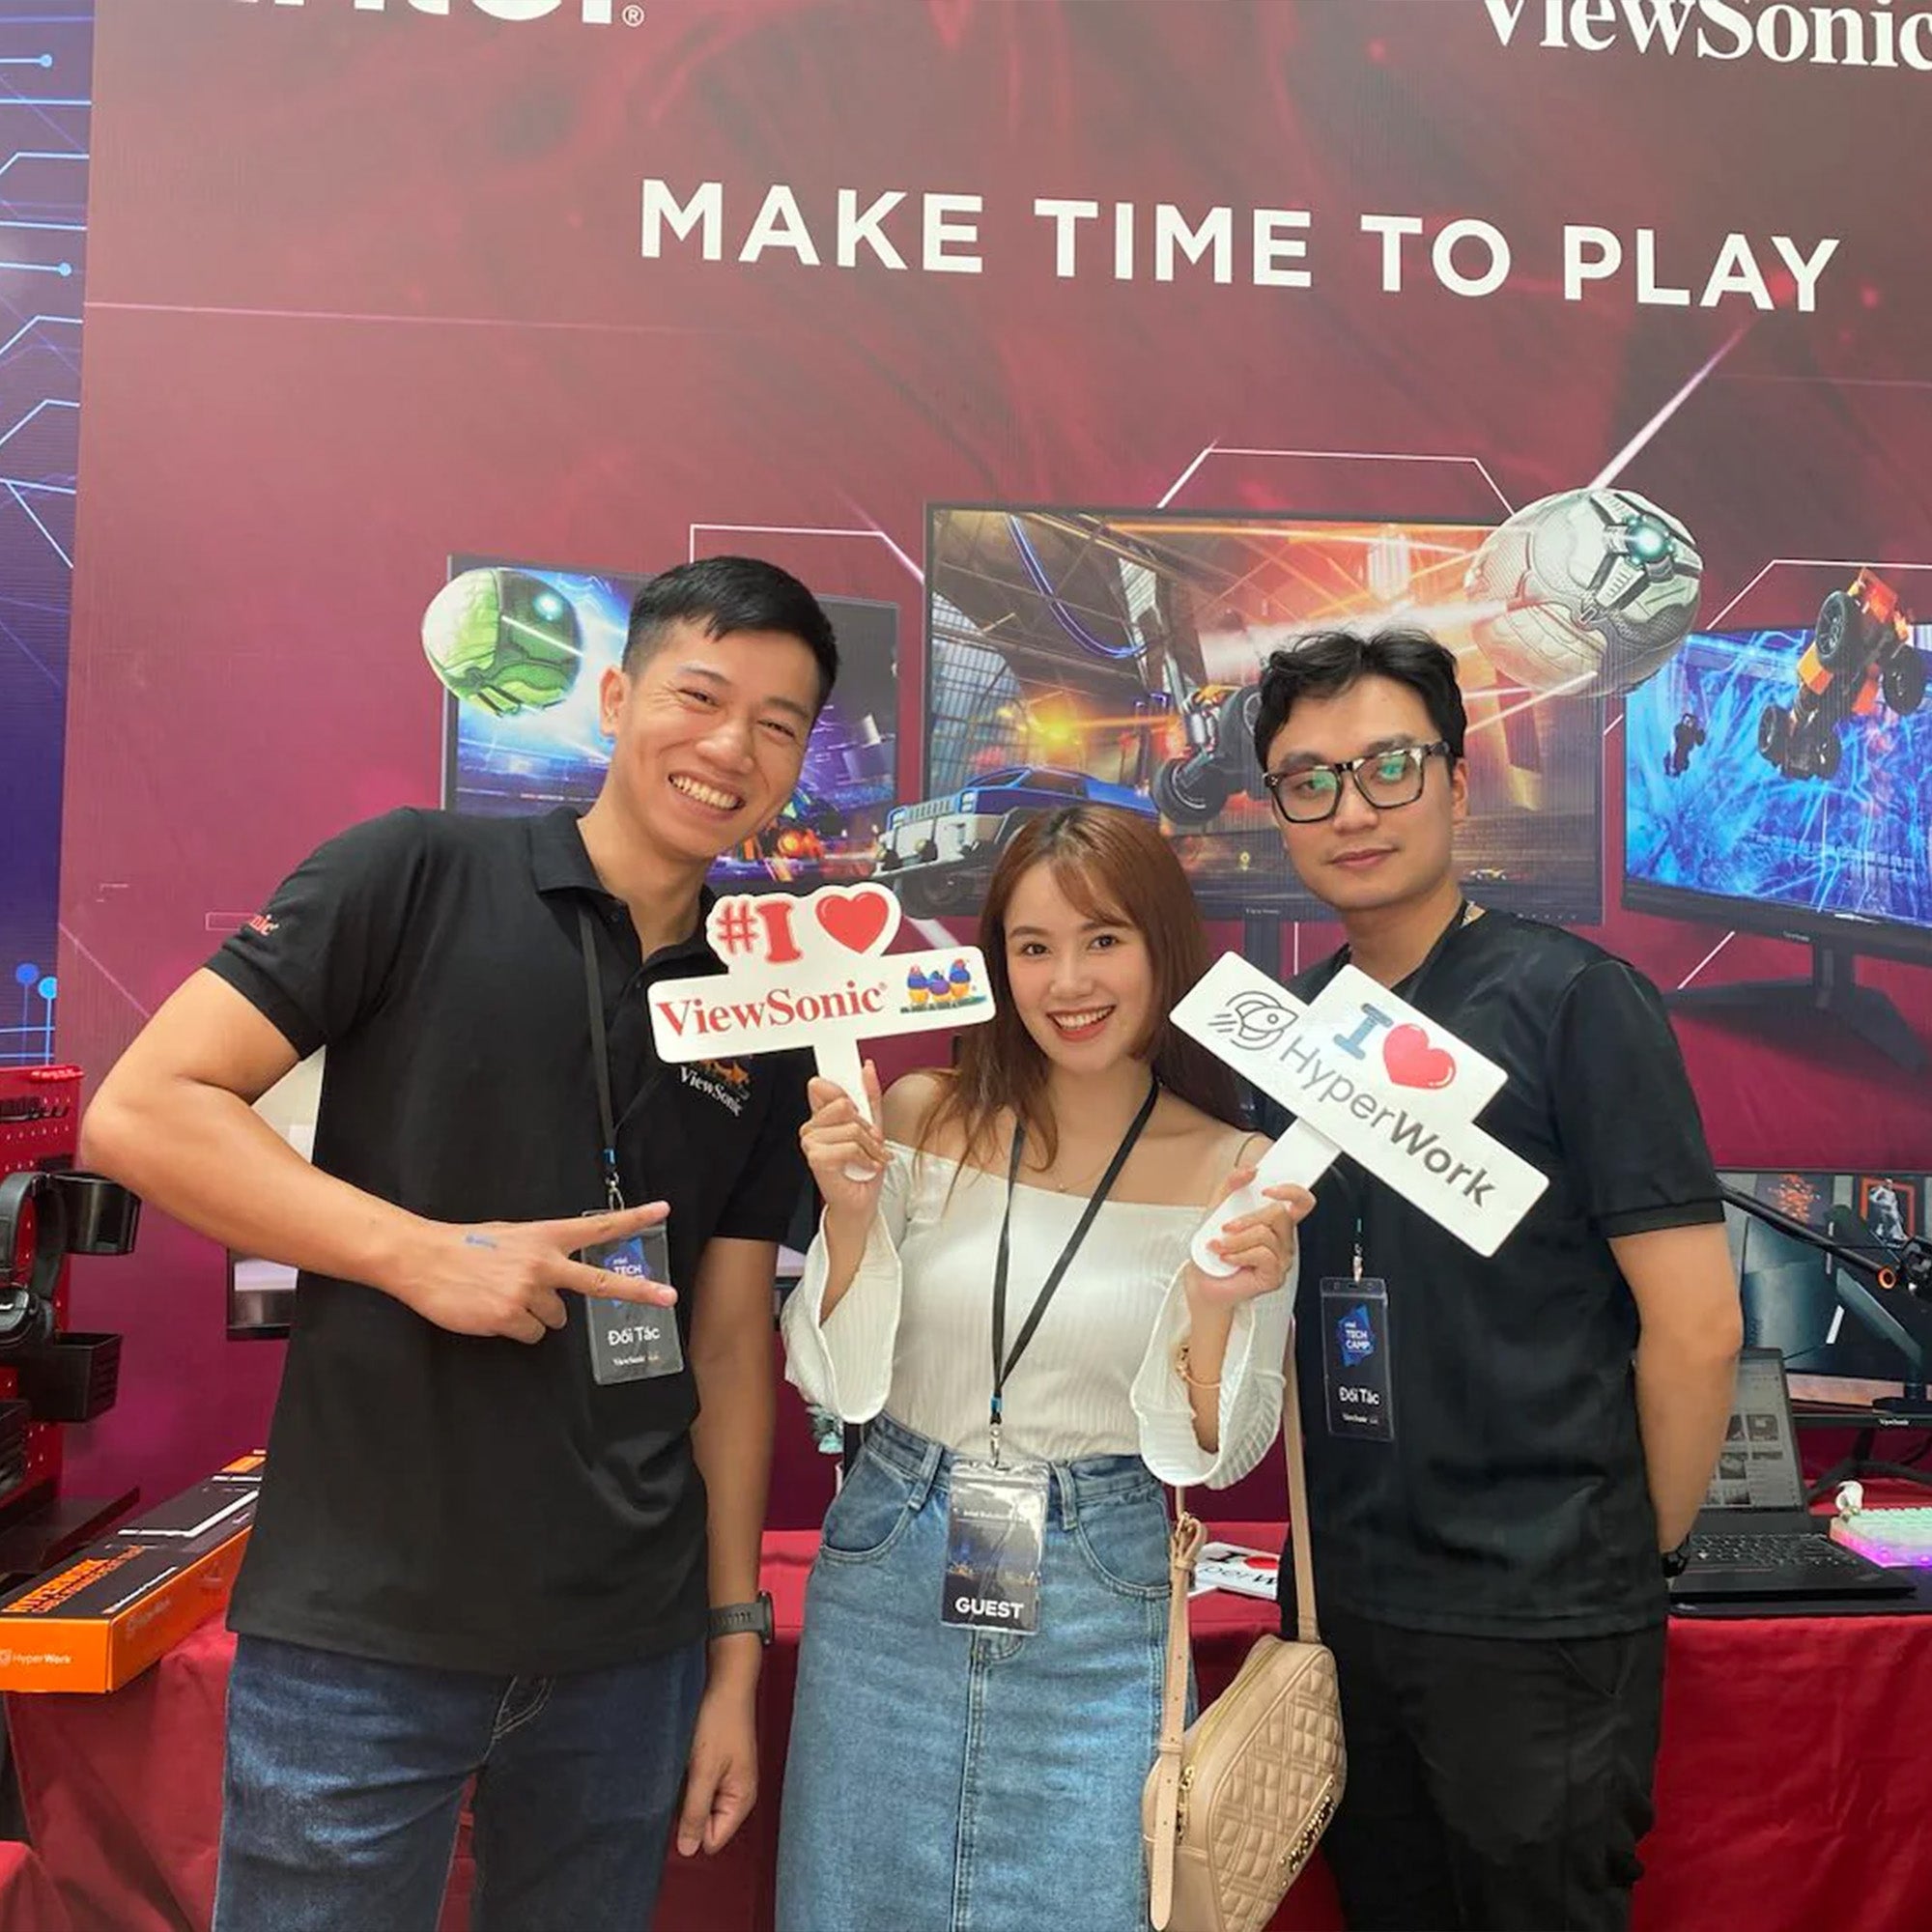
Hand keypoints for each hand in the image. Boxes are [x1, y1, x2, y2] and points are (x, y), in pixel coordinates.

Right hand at [387, 1202, 674, 1342]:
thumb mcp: (511, 1237)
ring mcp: (528, 1291)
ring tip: (503, 1296)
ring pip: (555, 1319)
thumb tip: (560, 1281)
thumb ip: (541, 1253)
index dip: (633, 1220)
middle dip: (638, 1290)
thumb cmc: (466, 1246)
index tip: (664, 1212)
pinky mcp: (510, 1317)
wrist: (422, 1259)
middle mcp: (543, 1263)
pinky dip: (516, 1328)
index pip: (597, 1228)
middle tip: (669, 1297)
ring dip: (535, 1313)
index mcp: (545, 1236)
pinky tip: (493, 1311)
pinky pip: (531, 1334)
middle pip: (600, 1282)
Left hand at [676, 1669, 758, 1856]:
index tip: (680, 1802)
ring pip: (698, 1805)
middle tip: (680, 1781)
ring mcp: (727, 1780)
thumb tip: (688, 1851)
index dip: (691, 1827)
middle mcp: (737, 1795)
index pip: (712, 1840)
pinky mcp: (717, 1767)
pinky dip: (687, 1778)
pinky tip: (685, 1760)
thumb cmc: (720, 1721)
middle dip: (687, 1809)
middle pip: (705, 1824)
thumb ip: (696, 1812)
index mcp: (741, 1800)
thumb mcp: (705, 1770)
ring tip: (683, 1767)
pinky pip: (697, 1787)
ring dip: (685, 1792)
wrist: (726, 1682)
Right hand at [798, 1063, 887, 1224]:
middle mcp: (811, 1127)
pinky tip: (864, 1167)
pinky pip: (850, 1146)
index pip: (822, 1085)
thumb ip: (870, 1097)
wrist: (862, 1202)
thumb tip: (867, 1068)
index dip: (838, 1087)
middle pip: (843, 1104)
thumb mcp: (874, 1127)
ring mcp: (811, 1143)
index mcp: (821, 1116)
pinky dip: (866, 1159)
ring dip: (870, 1147)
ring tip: (870, 1158)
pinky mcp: (816, 1159)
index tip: (853, 1097)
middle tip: (870, 1143)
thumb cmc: (863, 1169)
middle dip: (866, 1126)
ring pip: (851, 1127)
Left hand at [1185, 1169, 1312, 1310]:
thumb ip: (1232, 1185)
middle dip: (1248, 1218)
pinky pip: (1262, 1255)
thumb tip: (1248, 1170)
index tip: (1268, 1189)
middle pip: (1280, 1214)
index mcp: (1274, 1221)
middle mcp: (1282, 1239)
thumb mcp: (1217, 1208)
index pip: (1301, 1202)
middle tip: (1227, 1227)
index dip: (1292, 1191)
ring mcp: (1281, 1259)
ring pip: (1266, 1234)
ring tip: (1221, 1246)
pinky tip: (1228, 1259)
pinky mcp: (1274, 1277)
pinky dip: (1239, 1254)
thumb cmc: (1213, 1248)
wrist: (1202, 1281)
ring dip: (1236, 1239)